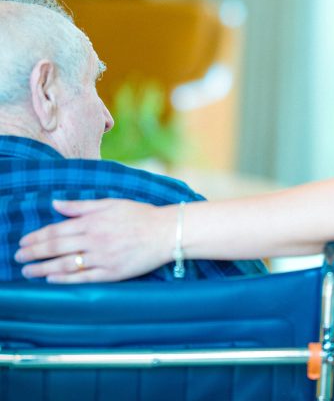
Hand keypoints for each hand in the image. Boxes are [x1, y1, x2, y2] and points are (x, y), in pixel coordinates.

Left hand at [15, 199, 173, 282]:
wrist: (165, 232)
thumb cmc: (140, 215)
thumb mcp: (111, 203)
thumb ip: (82, 206)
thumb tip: (55, 203)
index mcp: (94, 222)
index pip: (57, 230)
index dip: (37, 237)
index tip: (23, 241)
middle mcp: (95, 240)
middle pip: (56, 248)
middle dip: (34, 253)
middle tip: (18, 257)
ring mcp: (102, 258)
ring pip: (65, 264)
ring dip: (42, 268)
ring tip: (28, 271)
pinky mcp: (111, 273)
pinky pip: (82, 278)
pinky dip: (64, 280)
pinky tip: (51, 279)